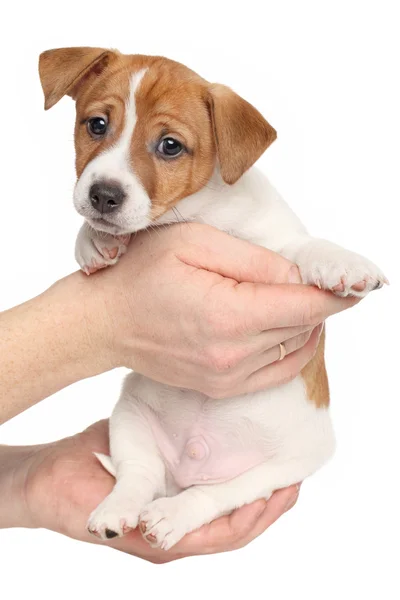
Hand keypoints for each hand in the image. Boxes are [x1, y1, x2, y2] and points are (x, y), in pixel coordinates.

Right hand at [0, 222, 358, 421]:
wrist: (104, 323)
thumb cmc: (141, 274)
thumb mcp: (196, 243)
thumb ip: (254, 261)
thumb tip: (296, 277)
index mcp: (231, 314)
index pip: (306, 306)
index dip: (337, 294)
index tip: (359, 285)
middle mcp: (234, 354)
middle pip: (304, 328)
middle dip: (322, 305)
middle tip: (327, 284)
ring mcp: (227, 377)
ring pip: (294, 352)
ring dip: (307, 327)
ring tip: (302, 302)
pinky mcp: (221, 388)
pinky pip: (275, 373)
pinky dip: (291, 351)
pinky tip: (285, 330)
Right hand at [0, 421, 299, 562]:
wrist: (49, 481)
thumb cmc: (69, 492)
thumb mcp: (93, 502)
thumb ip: (114, 509)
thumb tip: (118, 526)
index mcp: (164, 540)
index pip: (224, 534)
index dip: (255, 516)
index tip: (283, 490)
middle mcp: (176, 529)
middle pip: (234, 523)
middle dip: (267, 503)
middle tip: (294, 473)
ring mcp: (174, 510)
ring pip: (226, 507)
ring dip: (253, 490)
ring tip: (278, 463)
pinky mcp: (169, 490)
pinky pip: (210, 488)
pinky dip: (231, 475)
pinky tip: (241, 453)